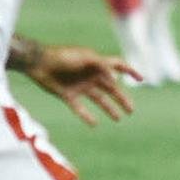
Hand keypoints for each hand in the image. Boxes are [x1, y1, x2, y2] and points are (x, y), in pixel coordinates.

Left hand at [23, 45, 140, 125]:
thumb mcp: (85, 58)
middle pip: (111, 88)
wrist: (38, 63)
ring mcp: (80, 86)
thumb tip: (115, 78)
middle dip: (122, 98)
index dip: (130, 71)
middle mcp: (91, 76)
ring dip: (109, 109)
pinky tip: (94, 124)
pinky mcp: (68, 95)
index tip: (141, 79)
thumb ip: (101, 66)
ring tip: (118, 119)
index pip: (118, 66)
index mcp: (97, 64)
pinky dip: (87, 116)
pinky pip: (80, 108)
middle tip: (131, 110)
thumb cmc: (63, 56)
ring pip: (99, 100)